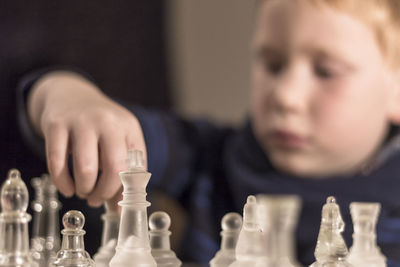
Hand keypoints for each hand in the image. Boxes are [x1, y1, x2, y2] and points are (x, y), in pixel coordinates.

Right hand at [28, 71, 145, 206]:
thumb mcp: (118, 141)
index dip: (127, 191)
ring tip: (83, 191)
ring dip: (84, 189)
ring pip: (86, 168)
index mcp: (129, 127)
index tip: (118, 204)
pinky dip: (62, 183)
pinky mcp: (56, 124)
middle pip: (114, 168)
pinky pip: (57, 163)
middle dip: (104, 192)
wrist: (71, 95)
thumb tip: (120, 212)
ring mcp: (82, 121)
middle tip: (96, 199)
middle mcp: (108, 121)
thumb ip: (122, 173)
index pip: (136, 167)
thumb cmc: (99, 127)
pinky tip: (66, 189)